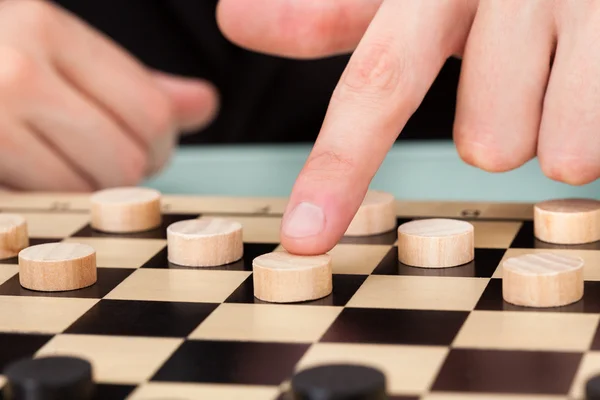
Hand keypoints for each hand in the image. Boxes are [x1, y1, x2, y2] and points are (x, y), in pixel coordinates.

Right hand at [0, 0, 217, 190]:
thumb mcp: (59, 50)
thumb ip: (133, 82)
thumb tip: (204, 105)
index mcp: (47, 29)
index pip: (152, 112)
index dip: (160, 145)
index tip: (147, 148)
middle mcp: (14, 71)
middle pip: (124, 160)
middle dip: (125, 173)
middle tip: (101, 160)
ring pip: (83, 192)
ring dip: (84, 190)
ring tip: (59, 163)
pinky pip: (38, 208)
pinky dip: (47, 202)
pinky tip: (32, 175)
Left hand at [217, 0, 599, 253]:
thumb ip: (332, 12)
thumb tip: (234, 20)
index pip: (377, 86)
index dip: (340, 169)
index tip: (306, 239)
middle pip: (488, 145)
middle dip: (498, 121)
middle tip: (512, 67)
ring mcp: (586, 11)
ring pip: (551, 152)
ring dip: (547, 123)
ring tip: (553, 66)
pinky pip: (594, 148)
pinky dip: (590, 124)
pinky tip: (586, 74)